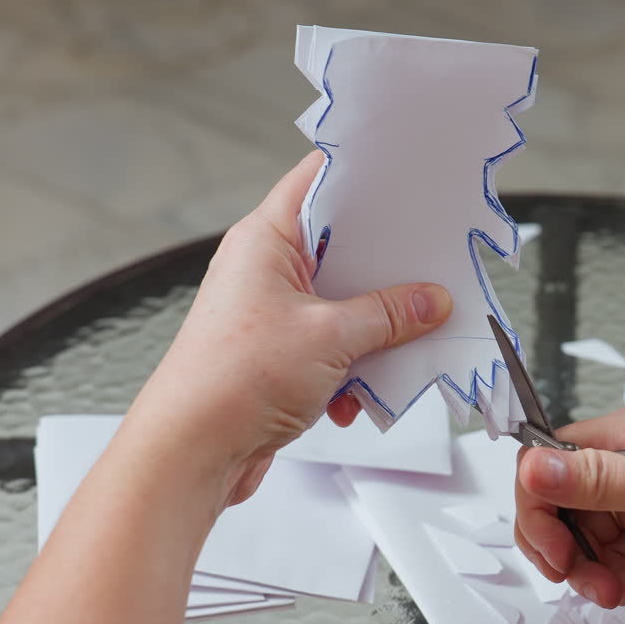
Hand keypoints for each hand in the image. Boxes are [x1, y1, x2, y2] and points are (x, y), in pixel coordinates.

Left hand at [123, 152, 452, 508]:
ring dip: (375, 329)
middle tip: (431, 265)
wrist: (192, 452)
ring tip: (400, 344)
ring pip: (344, 303)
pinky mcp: (280, 355)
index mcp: (265, 240)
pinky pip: (334, 346)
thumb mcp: (331, 337)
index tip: (408, 173)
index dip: (362, 172)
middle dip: (386, 266)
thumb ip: (390, 315)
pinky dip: (353, 367)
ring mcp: (272, 313)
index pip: (317, 180)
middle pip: (341, 247)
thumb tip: (432, 301)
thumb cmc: (234, 380)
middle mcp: (265, 270)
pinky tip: (356, 394)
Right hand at [516, 401, 624, 612]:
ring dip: (593, 572)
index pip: (550, 460)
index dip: (540, 507)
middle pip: (563, 505)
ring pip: (587, 538)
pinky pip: (616, 558)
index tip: (554, 549)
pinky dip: (619, 580)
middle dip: (566, 549)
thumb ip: (601, 481)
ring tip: (621, 590)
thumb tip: (535, 466)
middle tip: (582, 579)